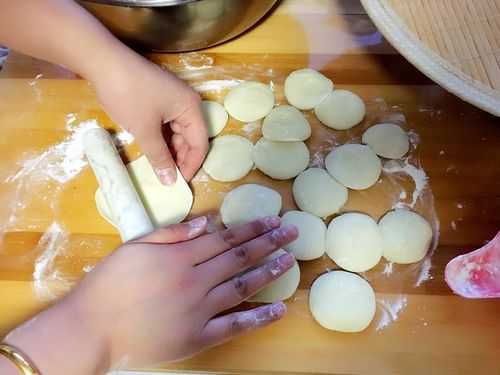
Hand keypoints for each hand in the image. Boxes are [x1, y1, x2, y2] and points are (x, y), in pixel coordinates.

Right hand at [5, 216, 297, 373]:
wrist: (92, 328)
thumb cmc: (109, 283)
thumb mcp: (136, 246)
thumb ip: (172, 232)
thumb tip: (208, 221)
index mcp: (180, 256)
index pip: (226, 238)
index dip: (253, 228)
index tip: (274, 221)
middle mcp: (195, 280)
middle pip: (240, 257)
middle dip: (269, 243)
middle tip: (293, 233)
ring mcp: (199, 310)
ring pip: (242, 286)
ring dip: (269, 272)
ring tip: (290, 261)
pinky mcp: (197, 337)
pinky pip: (234, 326)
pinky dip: (259, 318)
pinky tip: (279, 310)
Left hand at [91, 50, 208, 184]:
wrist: (103, 61)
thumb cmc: (129, 95)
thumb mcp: (145, 131)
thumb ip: (160, 158)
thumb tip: (170, 181)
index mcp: (191, 108)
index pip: (200, 143)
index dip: (191, 165)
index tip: (179, 183)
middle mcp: (187, 103)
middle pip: (191, 137)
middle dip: (181, 158)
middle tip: (168, 177)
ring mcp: (174, 99)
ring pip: (178, 131)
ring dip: (171, 149)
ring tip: (159, 167)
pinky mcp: (160, 97)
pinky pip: (167, 123)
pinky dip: (162, 138)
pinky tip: (153, 150)